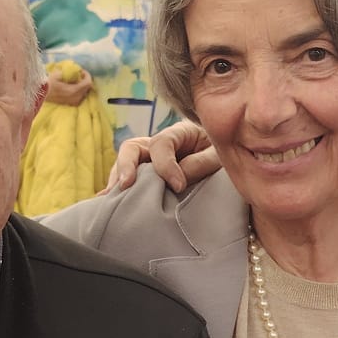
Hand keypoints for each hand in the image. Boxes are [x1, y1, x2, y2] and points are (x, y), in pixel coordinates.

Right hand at [45, 72, 92, 106]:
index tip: (81, 71)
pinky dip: (79, 90)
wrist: (40, 95)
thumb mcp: (57, 74)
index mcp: (73, 91)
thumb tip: (75, 70)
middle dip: (85, 80)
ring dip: (82, 85)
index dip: (87, 75)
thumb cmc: (48, 84)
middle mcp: (76, 98)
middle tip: (79, 74)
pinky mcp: (70, 104)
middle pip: (87, 88)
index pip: (88, 83)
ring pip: (84, 93)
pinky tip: (72, 86)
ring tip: (76, 80)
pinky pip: (80, 96)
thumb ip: (68, 72)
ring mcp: (74, 102)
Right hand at [101, 121, 219, 195]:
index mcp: (180, 133)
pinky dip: (117, 191)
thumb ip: (201, 164)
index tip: (178, 186)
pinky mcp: (148, 177)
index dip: (166, 165)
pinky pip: (128, 181)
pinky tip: (106, 204)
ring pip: (125, 164)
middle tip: (126, 186)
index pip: (162, 144)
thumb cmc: (225, 156)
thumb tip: (178, 178)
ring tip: (110, 200)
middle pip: (132, 148)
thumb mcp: (220, 156)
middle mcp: (159, 145)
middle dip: (126, 166)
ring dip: (118, 180)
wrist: (232, 159)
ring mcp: (150, 161)